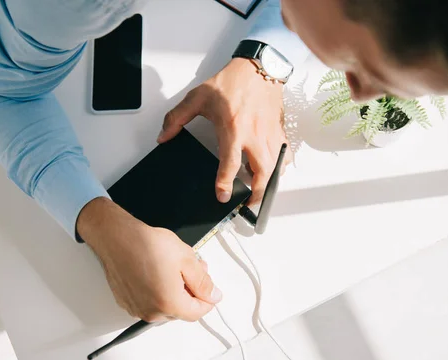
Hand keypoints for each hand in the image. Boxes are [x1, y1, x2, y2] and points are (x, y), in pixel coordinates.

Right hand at [77, 197, 221, 321]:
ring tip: (175, 268)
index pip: (198, 312)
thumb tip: (213, 295)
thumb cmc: (146, 245)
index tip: (210, 287)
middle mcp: (151, 312)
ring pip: (166, 307)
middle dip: (191, 292)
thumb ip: (203, 282)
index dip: (208, 299)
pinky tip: (158, 273)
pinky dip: (158, 292)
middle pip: (182, 311)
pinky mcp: (128, 302)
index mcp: (169, 304)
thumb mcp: (186, 259)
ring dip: (175, 292)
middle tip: (194, 270)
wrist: (117, 238)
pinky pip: (151, 303)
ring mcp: (138, 308)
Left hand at [158, 58, 292, 204]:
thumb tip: (163, 136)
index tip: (222, 196)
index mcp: (233, 128)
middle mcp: (254, 134)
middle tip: (248, 204)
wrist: (257, 67)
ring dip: (267, 182)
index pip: (230, 163)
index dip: (225, 183)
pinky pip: (285, 155)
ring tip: (258, 190)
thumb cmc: (231, 82)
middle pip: (261, 172)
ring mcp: (269, 134)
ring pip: (275, 167)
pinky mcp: (279, 131)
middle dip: (256, 193)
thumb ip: (176, 118)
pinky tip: (273, 169)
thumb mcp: (197, 97)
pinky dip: (281, 166)